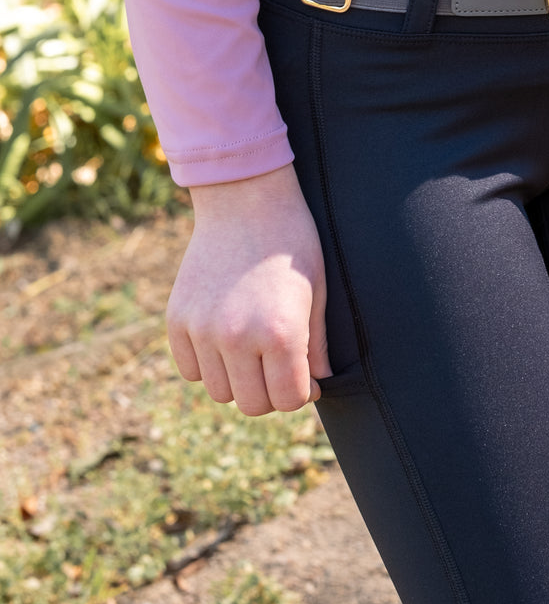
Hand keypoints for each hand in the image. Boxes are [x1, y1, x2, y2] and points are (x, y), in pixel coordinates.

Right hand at [167, 164, 331, 415]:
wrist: (245, 199)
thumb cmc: (292, 242)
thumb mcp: (316, 291)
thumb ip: (316, 346)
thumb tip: (316, 386)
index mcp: (281, 334)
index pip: (288, 400)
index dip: (301, 392)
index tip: (304, 377)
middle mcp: (238, 338)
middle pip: (253, 404)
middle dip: (271, 391)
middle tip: (278, 365)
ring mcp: (202, 330)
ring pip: (220, 392)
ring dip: (238, 380)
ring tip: (251, 350)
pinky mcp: (177, 319)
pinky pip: (191, 370)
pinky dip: (208, 364)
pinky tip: (224, 339)